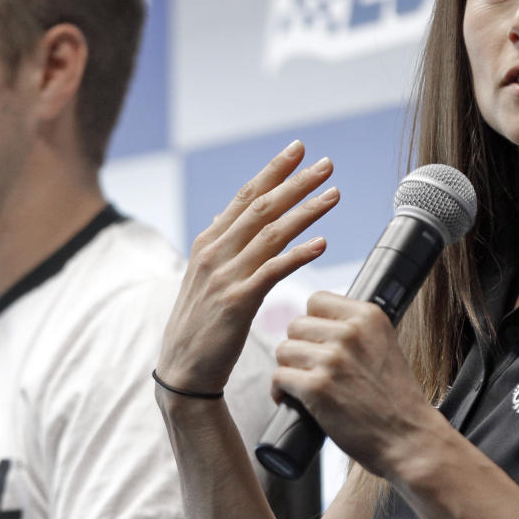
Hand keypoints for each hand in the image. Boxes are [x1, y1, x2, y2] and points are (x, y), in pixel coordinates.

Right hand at [156, 141, 339, 394]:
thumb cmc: (200, 325)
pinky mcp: (237, 302)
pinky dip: (298, 255)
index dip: (273, 170)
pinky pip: (272, 271)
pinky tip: (322, 244)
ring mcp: (224, 275)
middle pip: (261, 206)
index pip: (245, 195)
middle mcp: (214, 252)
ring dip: (306, 210)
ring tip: (334, 194)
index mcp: (208, 242)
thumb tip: (226, 217)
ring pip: (271, 232)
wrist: (183, 370)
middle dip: (296, 181)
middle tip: (326, 163)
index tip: (298, 149)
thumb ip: (220, 246)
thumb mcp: (204, 277)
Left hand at [272, 292, 439, 476]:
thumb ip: (356, 330)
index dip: (313, 322)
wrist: (409, 438)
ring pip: (284, 350)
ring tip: (303, 385)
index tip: (319, 342)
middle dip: (299, 347)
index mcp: (368, 316)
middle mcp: (350, 332)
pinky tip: (290, 399)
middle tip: (311, 368)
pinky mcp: (316, 387)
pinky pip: (279, 377)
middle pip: (296, 325)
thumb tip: (316, 323)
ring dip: (289, 369)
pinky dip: (280, 391)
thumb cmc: (395, 399)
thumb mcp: (384, 346)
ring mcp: (332, 359)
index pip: (317, 299)